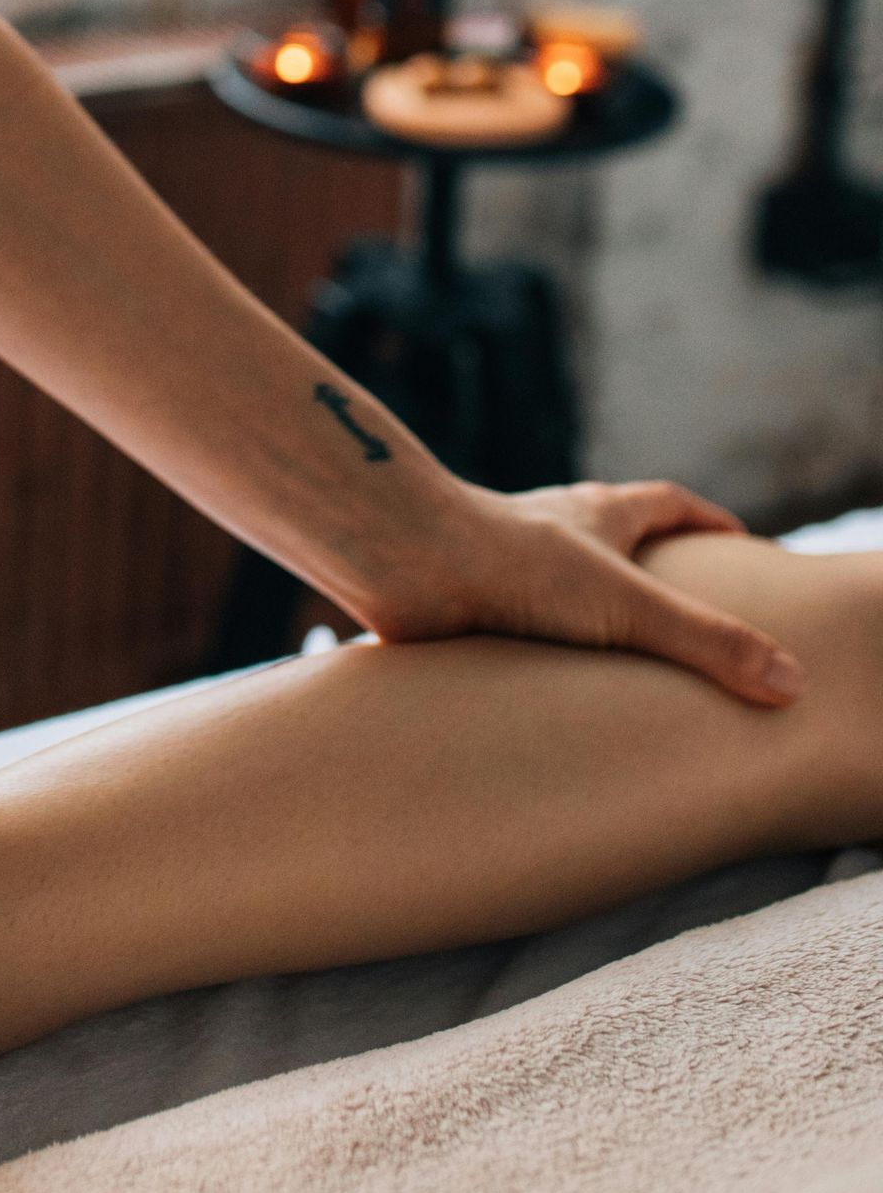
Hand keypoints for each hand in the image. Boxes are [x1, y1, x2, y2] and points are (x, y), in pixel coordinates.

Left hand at [355, 478, 803, 705]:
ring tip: (623, 665)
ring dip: (590, 614)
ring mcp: (508, 566)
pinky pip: (515, 624)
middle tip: (690, 608)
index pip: (666, 502)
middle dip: (652, 567)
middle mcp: (552, 531)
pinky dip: (540, 650)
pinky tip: (546, 689)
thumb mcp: (628, 606)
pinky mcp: (471, 603)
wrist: (404, 560)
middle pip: (614, 537)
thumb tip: (789, 682)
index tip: (739, 542)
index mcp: (598, 514)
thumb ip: (708, 643)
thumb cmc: (513, 566)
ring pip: (560, 583)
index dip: (705, 520)